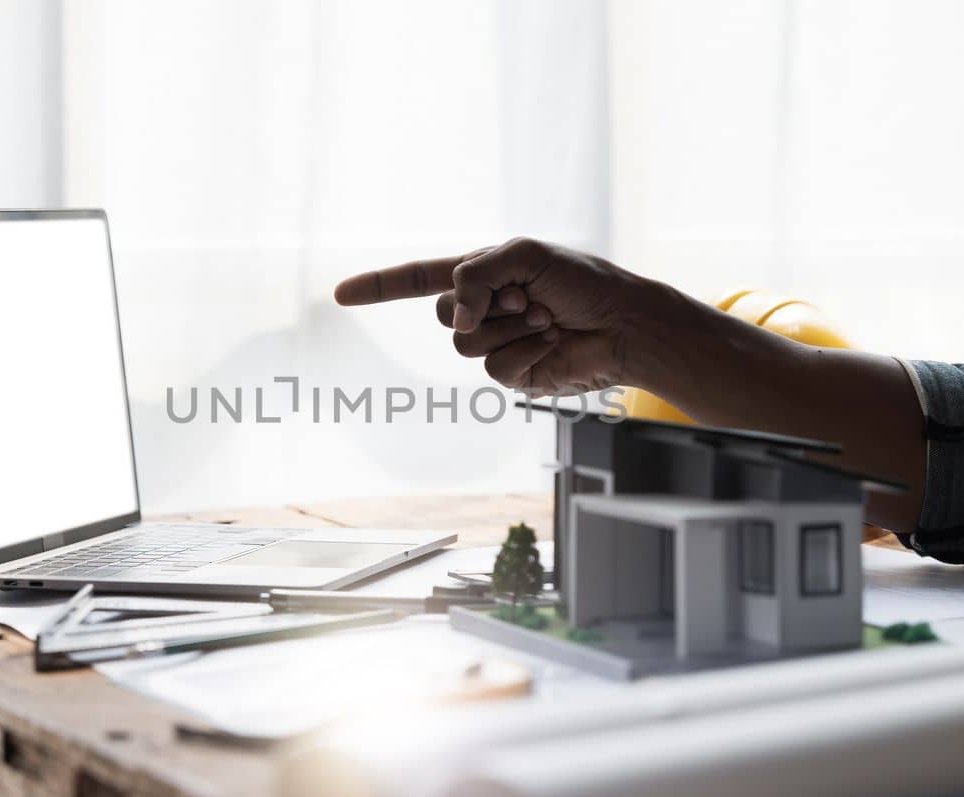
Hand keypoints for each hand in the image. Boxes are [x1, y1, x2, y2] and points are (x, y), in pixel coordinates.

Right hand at [333, 238, 651, 394]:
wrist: (625, 325)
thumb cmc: (585, 282)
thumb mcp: (524, 255)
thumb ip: (475, 274)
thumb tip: (456, 320)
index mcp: (482, 274)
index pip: (418, 279)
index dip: (378, 287)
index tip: (339, 295)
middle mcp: (483, 309)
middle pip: (442, 314)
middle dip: (484, 303)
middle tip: (529, 297)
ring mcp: (496, 344)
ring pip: (465, 346)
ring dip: (510, 328)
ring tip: (547, 319)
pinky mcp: (514, 375)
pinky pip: (494, 369)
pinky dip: (524, 353)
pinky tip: (552, 343)